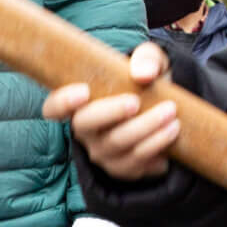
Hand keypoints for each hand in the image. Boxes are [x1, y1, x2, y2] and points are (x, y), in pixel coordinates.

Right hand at [43, 42, 177, 179]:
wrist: (167, 111)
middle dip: (111, 112)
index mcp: (79, 103)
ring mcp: (103, 152)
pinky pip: (136, 163)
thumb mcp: (150, 62)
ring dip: (145, 129)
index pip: (54, 107)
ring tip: (171, 115)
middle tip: (135, 102)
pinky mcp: (124, 169)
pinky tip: (172, 134)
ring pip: (117, 145)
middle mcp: (85, 131)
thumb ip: (147, 58)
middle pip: (84, 125)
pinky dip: (156, 147)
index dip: (62, 102)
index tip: (83, 91)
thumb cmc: (146, 82)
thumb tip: (144, 74)